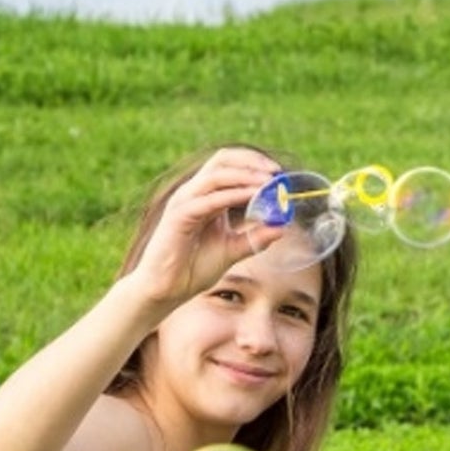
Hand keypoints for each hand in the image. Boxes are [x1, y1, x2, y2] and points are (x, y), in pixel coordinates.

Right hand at [129, 147, 281, 308]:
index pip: (228, 164)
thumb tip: (282, 227)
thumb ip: (256, 238)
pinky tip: (253, 196)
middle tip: (275, 172)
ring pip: (216, 175)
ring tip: (268, 182)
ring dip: (245, 175)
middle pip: (222, 161)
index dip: (253, 162)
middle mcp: (193, 193)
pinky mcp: (179, 216)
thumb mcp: (233, 249)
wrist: (167, 289)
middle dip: (251, 162)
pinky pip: (210, 200)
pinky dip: (233, 195)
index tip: (278, 172)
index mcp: (205, 196)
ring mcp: (184, 202)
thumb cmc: (194, 267)